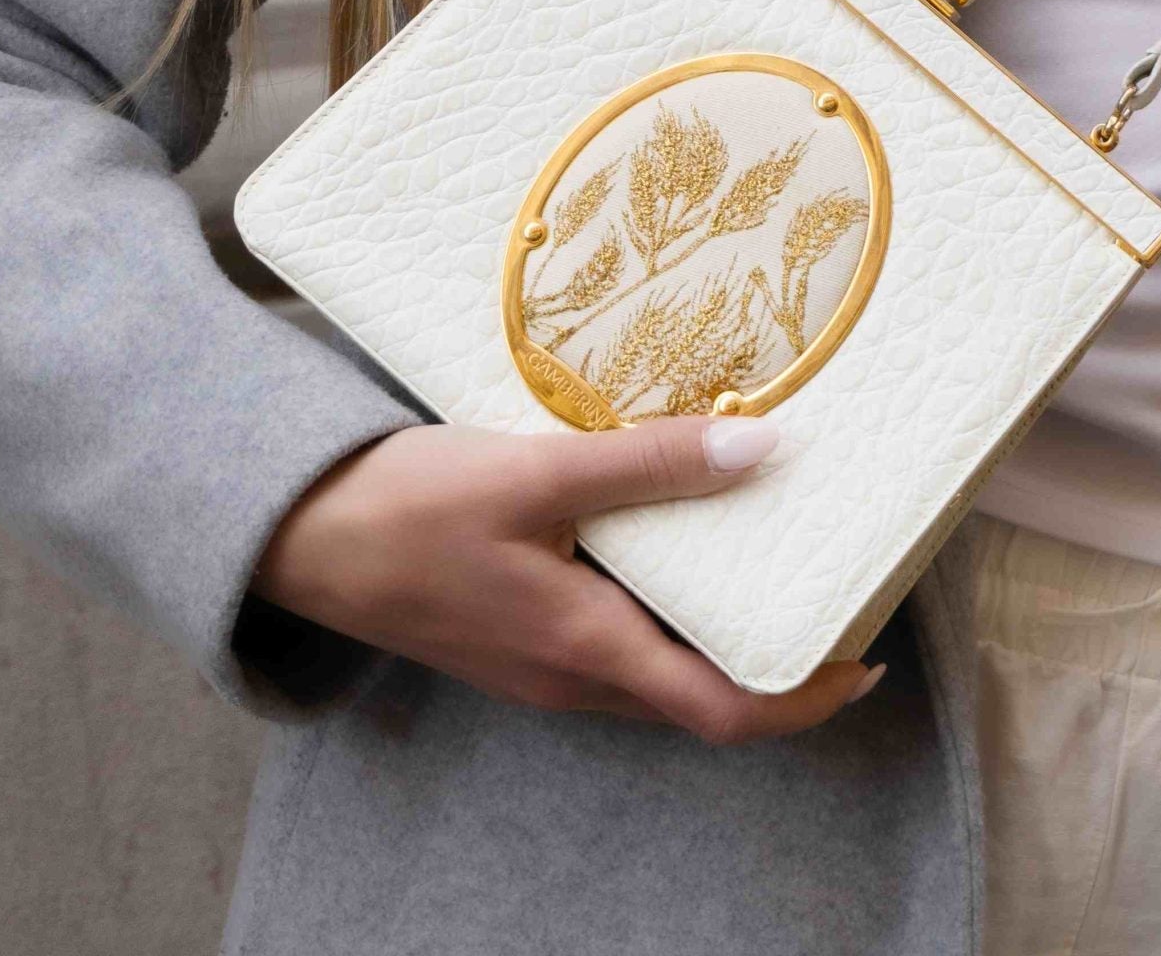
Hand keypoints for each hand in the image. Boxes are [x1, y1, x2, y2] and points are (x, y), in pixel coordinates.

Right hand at [252, 414, 882, 742]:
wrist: (295, 534)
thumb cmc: (406, 509)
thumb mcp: (535, 473)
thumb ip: (649, 463)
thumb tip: (764, 448)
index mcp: (586, 651)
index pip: (724, 713)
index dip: (805, 699)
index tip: (865, 660)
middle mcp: (571, 678)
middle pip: (699, 698)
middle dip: (775, 663)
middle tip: (830, 591)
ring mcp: (540, 664)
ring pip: (657, 672)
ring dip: (717, 635)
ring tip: (767, 556)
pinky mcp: (517, 637)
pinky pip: (614, 644)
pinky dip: (664, 611)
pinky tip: (668, 539)